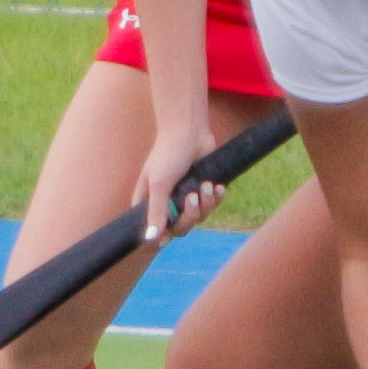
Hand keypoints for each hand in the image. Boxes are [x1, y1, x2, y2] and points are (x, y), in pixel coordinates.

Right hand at [136, 121, 220, 243]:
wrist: (190, 129)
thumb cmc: (168, 153)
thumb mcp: (159, 184)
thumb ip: (156, 211)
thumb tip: (151, 239)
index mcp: (149, 201)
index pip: (154, 230)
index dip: (163, 236)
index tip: (170, 237)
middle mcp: (167, 201)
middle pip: (180, 227)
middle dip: (190, 215)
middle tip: (193, 198)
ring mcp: (185, 195)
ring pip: (198, 216)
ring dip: (206, 203)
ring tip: (206, 184)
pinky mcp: (202, 188)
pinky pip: (211, 204)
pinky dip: (215, 197)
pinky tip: (217, 186)